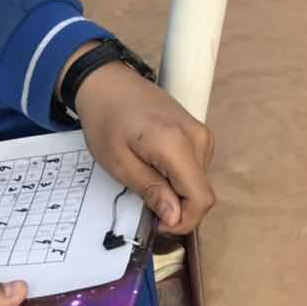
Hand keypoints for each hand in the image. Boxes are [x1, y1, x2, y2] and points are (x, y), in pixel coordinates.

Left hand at [73, 61, 214, 235]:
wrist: (106, 81)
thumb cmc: (105, 119)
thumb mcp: (118, 162)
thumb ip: (150, 190)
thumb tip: (175, 217)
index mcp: (178, 144)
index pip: (201, 198)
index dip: (183, 222)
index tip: (157, 224)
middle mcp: (198, 138)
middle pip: (201, 192)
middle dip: (177, 208)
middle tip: (144, 204)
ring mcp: (200, 133)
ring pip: (198, 181)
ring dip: (177, 192)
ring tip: (145, 180)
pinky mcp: (196, 131)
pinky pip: (195, 167)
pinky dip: (178, 177)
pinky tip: (154, 168)